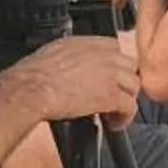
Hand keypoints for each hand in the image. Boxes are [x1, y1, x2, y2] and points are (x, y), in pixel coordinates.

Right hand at [28, 34, 142, 126]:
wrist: (33, 88)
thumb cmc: (34, 74)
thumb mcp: (53, 52)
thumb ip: (71, 55)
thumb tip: (70, 64)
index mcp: (86, 43)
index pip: (114, 47)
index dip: (114, 64)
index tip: (109, 75)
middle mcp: (102, 55)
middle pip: (130, 66)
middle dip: (124, 81)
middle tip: (115, 94)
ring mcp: (110, 74)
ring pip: (134, 85)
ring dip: (126, 99)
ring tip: (114, 112)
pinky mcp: (111, 96)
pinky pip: (130, 106)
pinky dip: (124, 117)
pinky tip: (114, 124)